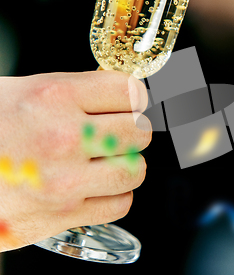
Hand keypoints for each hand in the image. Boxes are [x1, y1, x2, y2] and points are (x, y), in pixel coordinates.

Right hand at [0, 71, 151, 251]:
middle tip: (116, 131)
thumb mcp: (20, 91)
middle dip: (132, 130)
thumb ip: (73, 92)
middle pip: (139, 132)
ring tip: (107, 160)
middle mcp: (63, 138)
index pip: (130, 92)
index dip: (133, 97)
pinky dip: (115, 195)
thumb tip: (118, 95)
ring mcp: (64, 182)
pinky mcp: (60, 217)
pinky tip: (96, 186)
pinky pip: (119, 205)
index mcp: (53, 98)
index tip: (128, 102)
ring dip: (126, 164)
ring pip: (135, 170)